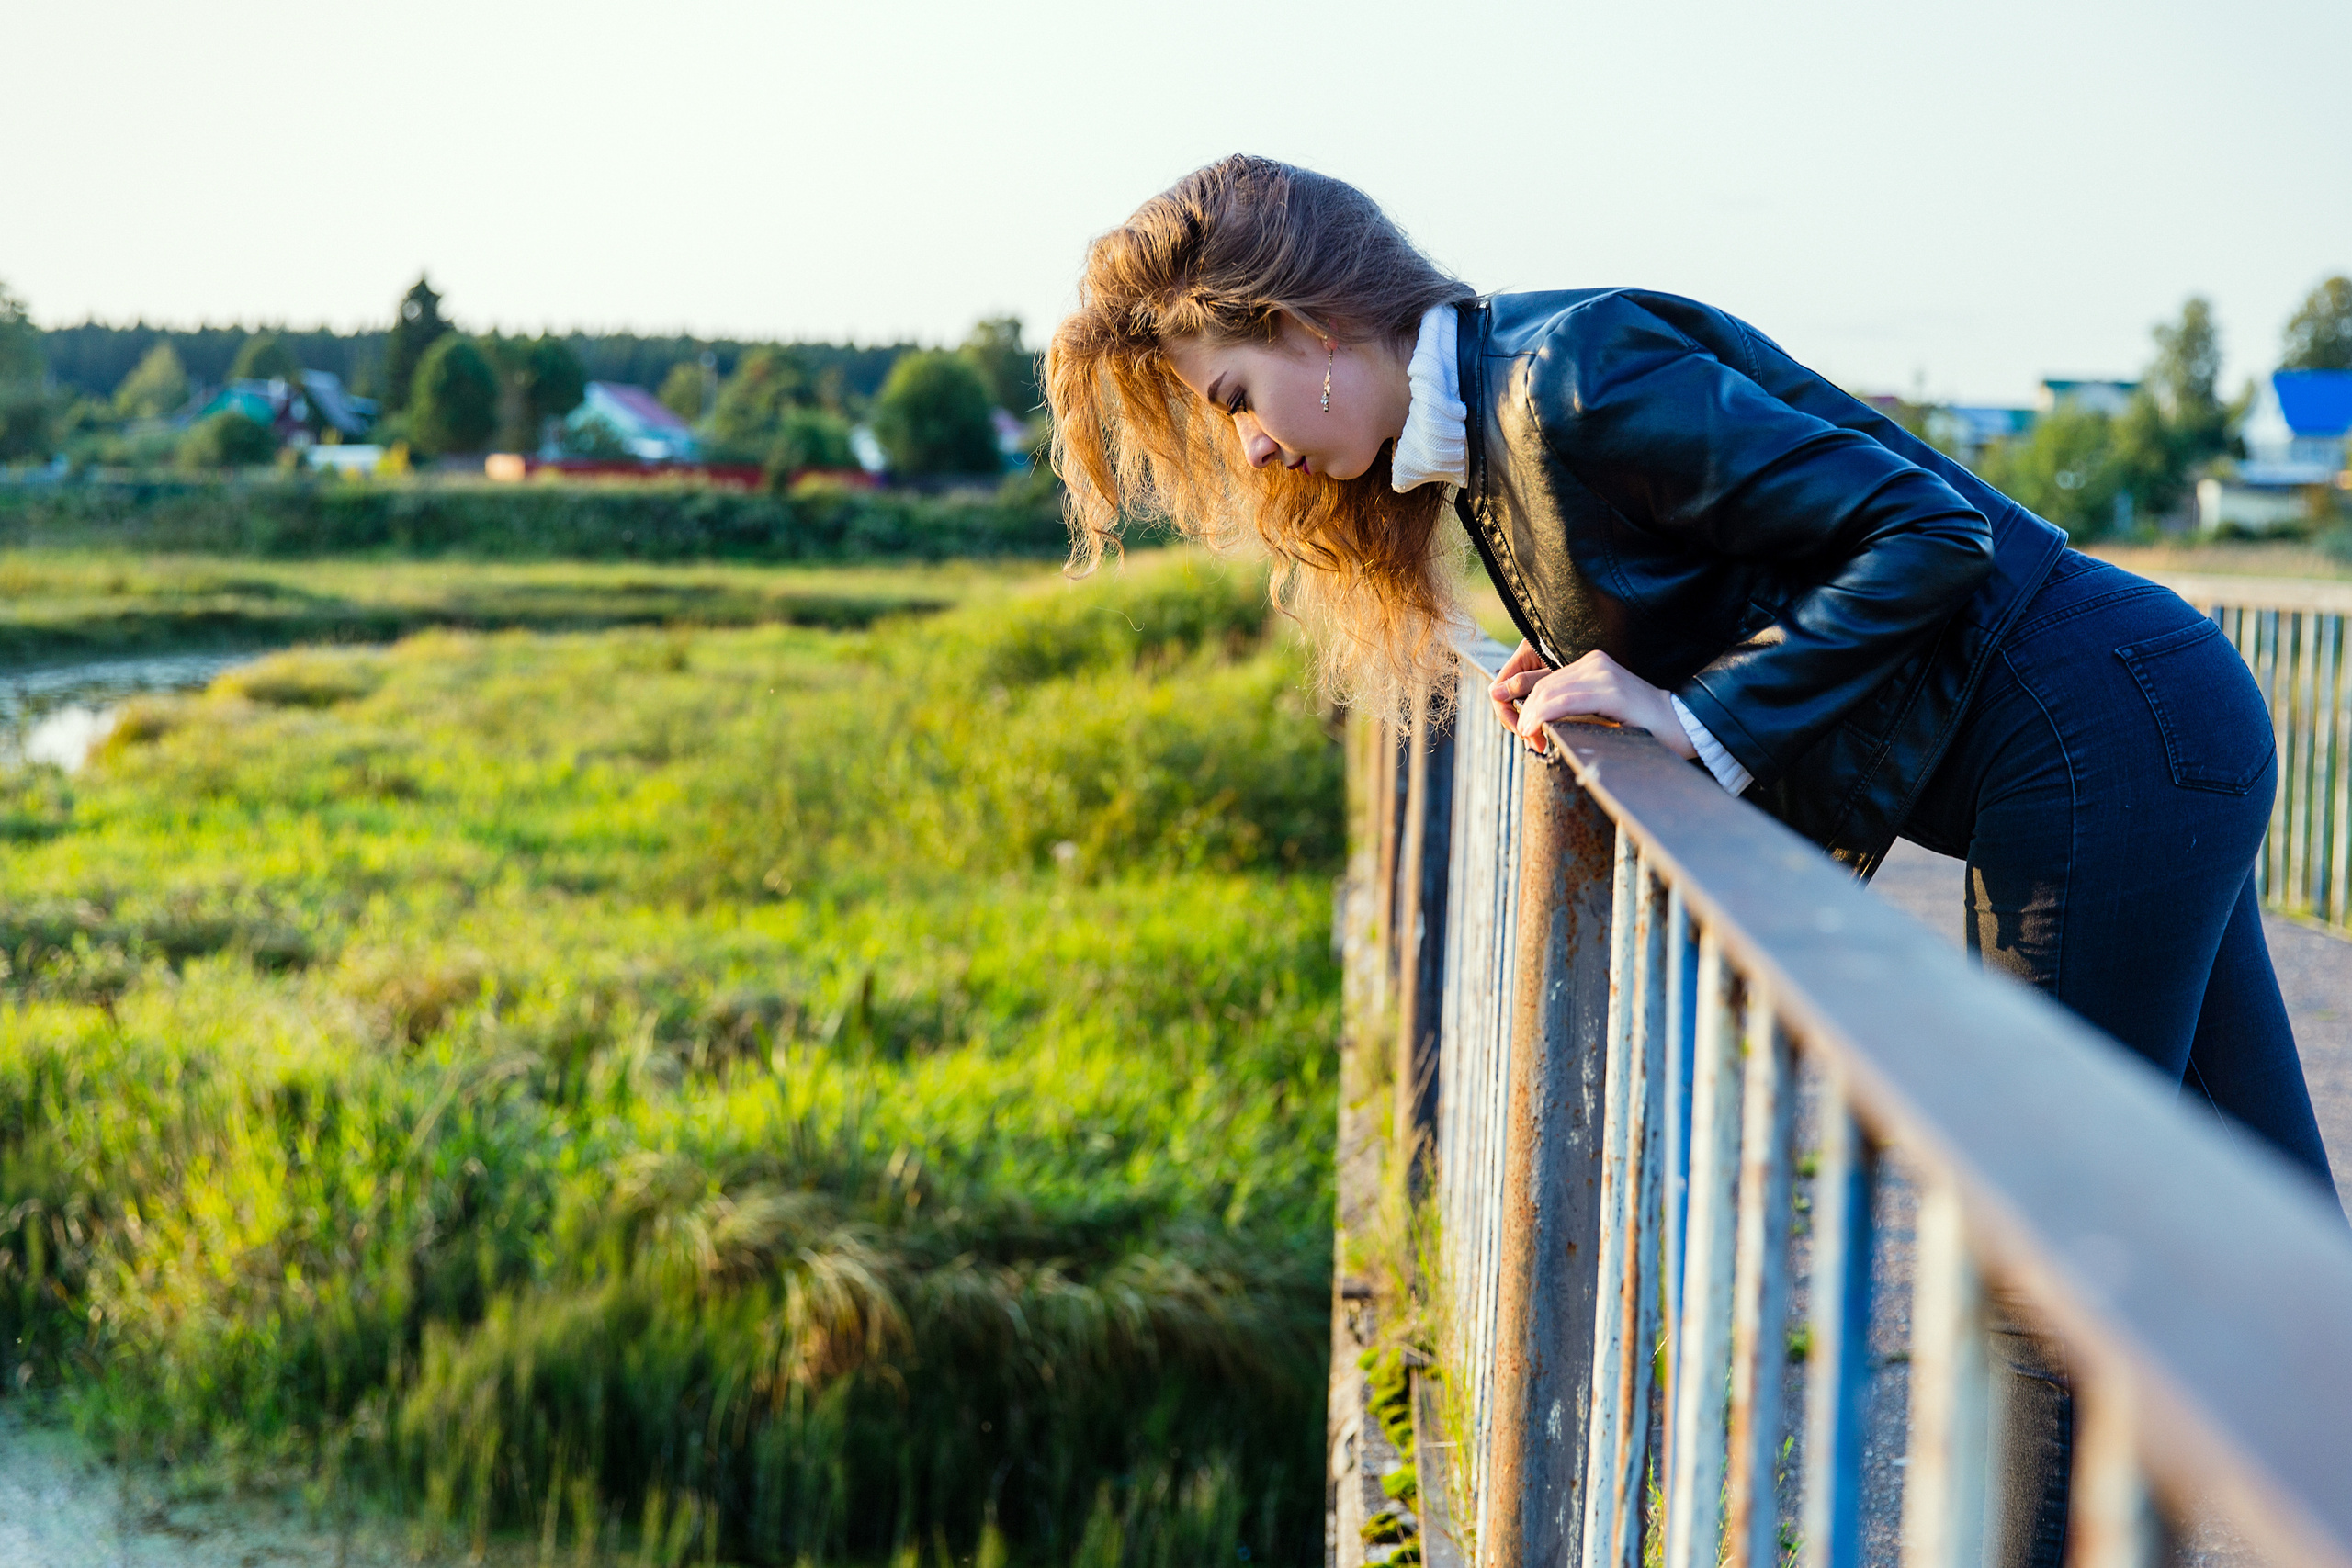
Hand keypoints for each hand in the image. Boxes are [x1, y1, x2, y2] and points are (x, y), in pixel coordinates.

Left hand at [1488, 646, 1696, 758]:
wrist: (1680, 724)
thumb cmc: (1640, 724)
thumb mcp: (1600, 708)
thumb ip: (1573, 706)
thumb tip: (1535, 719)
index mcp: (1592, 664)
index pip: (1547, 681)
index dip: (1529, 704)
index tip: (1524, 728)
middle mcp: (1595, 663)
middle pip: (1543, 685)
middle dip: (1527, 712)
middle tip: (1525, 737)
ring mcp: (1602, 674)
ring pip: (1549, 692)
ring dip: (1532, 717)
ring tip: (1528, 737)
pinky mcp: (1610, 690)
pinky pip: (1565, 701)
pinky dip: (1544, 715)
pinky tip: (1535, 728)